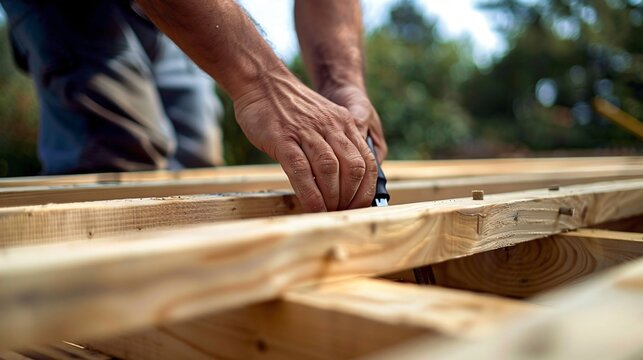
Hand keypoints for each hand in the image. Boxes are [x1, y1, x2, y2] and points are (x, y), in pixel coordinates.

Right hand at [233, 71, 377, 211]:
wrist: (261, 80)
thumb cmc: (289, 107)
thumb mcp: (323, 118)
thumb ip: (335, 142)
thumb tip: (342, 179)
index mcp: (344, 123)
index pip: (368, 162)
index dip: (367, 189)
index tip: (359, 206)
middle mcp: (331, 127)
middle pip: (353, 168)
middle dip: (351, 198)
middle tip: (342, 213)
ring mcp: (307, 132)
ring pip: (330, 170)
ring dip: (332, 198)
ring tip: (328, 213)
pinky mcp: (283, 139)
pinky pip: (302, 170)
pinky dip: (310, 194)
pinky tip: (312, 207)